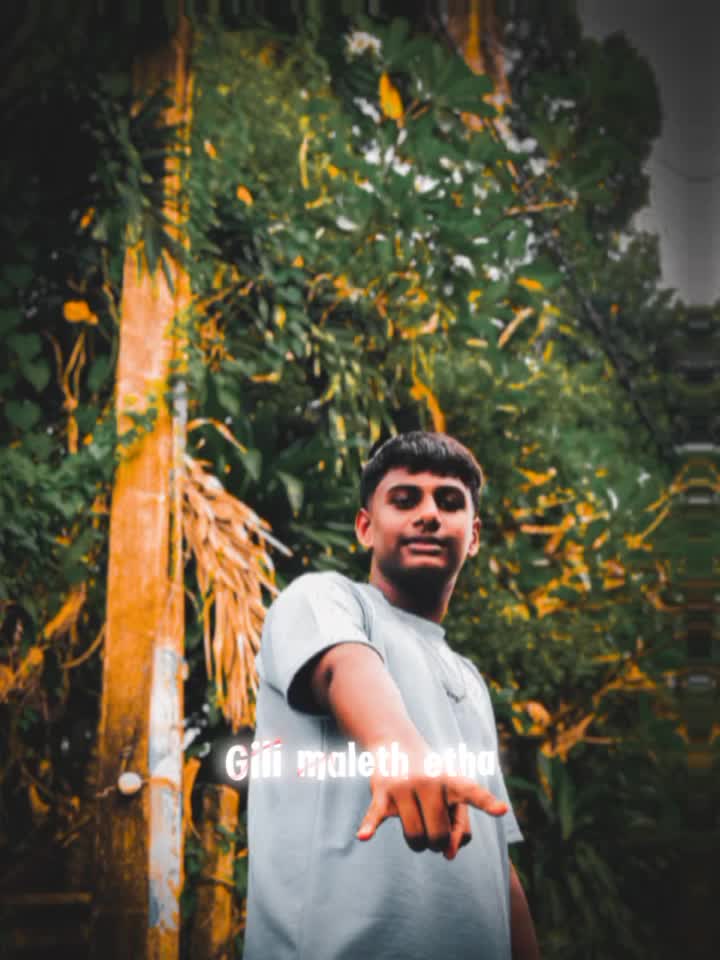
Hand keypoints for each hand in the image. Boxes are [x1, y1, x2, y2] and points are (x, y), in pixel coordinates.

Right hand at [356, 746, 506, 857]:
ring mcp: (404, 786)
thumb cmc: (432, 776)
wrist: (396, 743)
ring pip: (415, 837)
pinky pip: (375, 815)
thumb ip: (459, 827)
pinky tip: (364, 836)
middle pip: (439, 835)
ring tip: (418, 828)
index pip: (472, 793)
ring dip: (418, 843)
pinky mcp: (381, 793)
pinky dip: (369, 826)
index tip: (502, 810)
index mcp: (451, 780)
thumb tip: (450, 855)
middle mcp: (429, 781)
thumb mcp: (452, 794)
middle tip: (433, 826)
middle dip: (437, 841)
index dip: (487, 802)